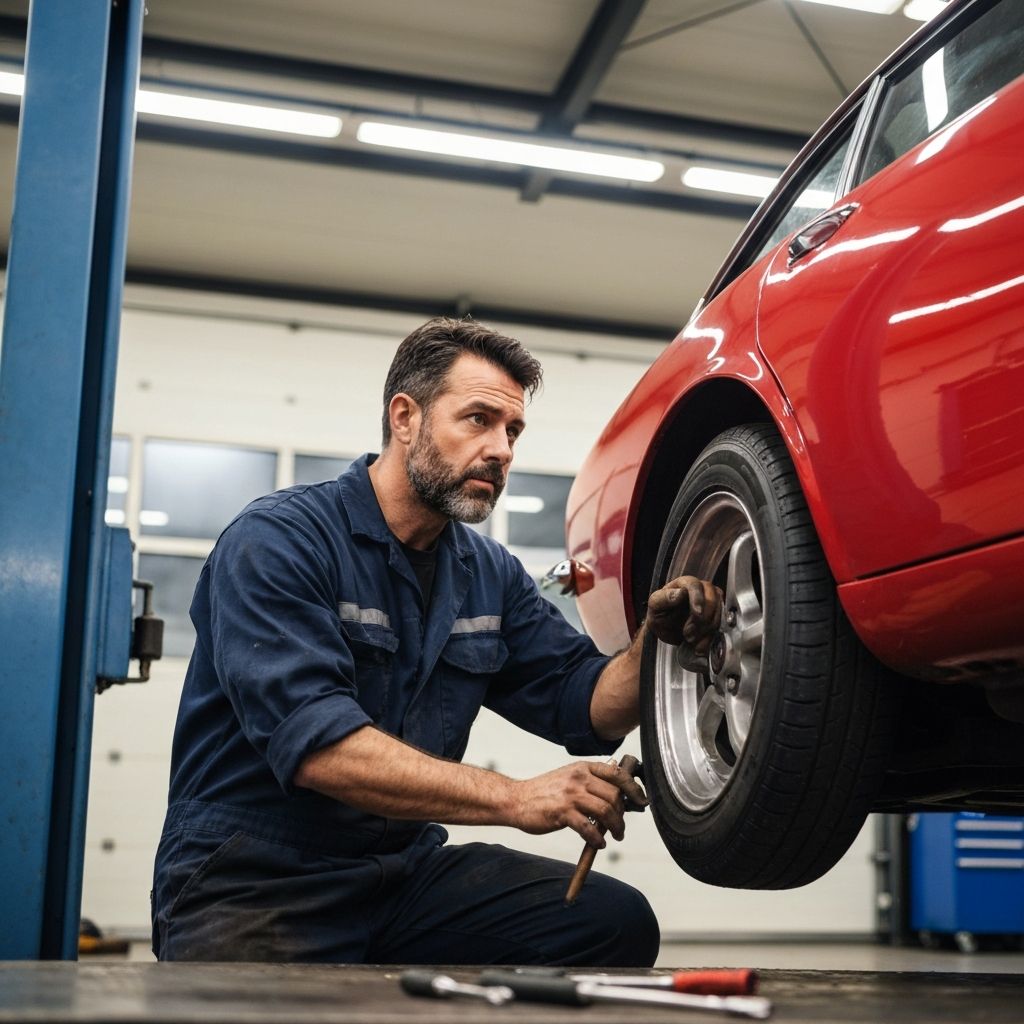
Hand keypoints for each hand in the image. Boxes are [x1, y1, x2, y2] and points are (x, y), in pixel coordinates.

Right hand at [509, 760, 647, 847]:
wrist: (517, 799)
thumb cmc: (545, 792)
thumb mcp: (569, 777)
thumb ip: (591, 782)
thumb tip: (618, 796)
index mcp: (583, 767)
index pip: (617, 774)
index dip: (634, 788)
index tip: (642, 801)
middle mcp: (579, 777)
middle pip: (614, 796)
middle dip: (622, 814)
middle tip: (620, 827)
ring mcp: (570, 794)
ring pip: (606, 811)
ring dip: (615, 827)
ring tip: (615, 836)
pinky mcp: (562, 812)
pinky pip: (589, 828)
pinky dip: (598, 839)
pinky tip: (598, 843)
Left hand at [646, 575, 722, 652]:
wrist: (666, 631)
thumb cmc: (660, 614)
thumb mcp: (655, 606)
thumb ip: (664, 598)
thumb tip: (680, 593)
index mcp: (684, 584)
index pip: (695, 585)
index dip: (698, 599)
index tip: (698, 613)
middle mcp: (701, 590)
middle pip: (712, 599)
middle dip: (702, 619)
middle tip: (688, 633)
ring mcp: (712, 604)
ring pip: (718, 615)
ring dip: (704, 630)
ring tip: (689, 639)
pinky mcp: (716, 618)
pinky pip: (719, 628)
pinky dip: (709, 639)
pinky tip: (698, 646)